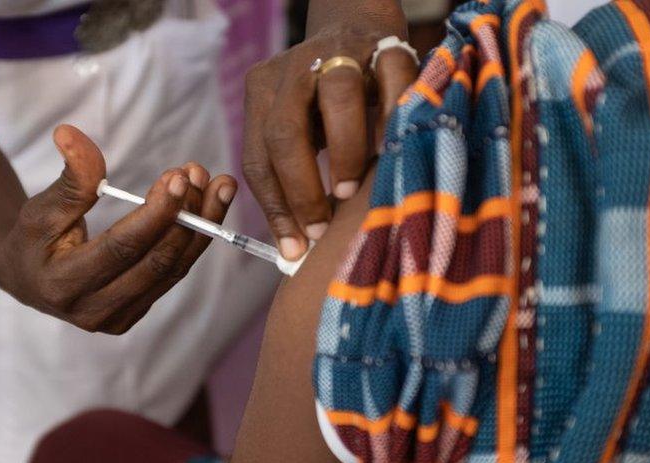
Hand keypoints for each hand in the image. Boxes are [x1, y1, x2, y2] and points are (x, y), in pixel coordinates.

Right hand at [0, 125, 236, 333]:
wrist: (30, 280)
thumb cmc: (33, 239)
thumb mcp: (41, 207)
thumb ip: (69, 178)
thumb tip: (71, 134)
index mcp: (64, 285)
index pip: (122, 247)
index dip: (155, 213)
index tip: (179, 177)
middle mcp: (94, 311)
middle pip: (156, 262)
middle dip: (187, 216)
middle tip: (200, 174)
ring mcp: (118, 319)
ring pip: (173, 270)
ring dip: (202, 225)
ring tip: (218, 186)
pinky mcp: (136, 314)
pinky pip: (173, 274)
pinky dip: (194, 239)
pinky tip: (208, 206)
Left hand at [242, 5, 418, 259]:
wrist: (357, 25)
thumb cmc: (327, 103)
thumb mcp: (301, 130)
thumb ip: (295, 174)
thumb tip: (298, 249)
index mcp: (262, 91)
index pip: (257, 158)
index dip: (275, 208)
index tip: (294, 248)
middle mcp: (293, 69)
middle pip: (285, 131)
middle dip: (301, 188)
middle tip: (319, 227)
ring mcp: (339, 53)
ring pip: (337, 98)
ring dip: (344, 153)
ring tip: (348, 192)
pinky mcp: (384, 46)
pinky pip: (391, 81)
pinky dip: (391, 119)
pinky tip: (389, 152)